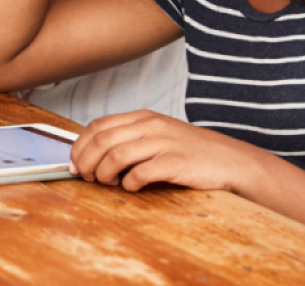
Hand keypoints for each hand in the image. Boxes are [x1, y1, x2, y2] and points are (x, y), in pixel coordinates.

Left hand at [69, 110, 263, 193]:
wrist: (230, 160)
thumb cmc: (191, 152)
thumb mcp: (158, 135)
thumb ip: (130, 140)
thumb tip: (94, 157)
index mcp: (143, 117)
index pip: (98, 125)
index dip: (80, 145)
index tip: (74, 163)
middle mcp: (151, 126)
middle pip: (102, 140)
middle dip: (86, 161)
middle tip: (85, 177)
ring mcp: (163, 143)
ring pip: (116, 155)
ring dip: (103, 173)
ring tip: (107, 183)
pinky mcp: (175, 162)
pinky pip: (140, 173)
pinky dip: (129, 183)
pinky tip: (132, 186)